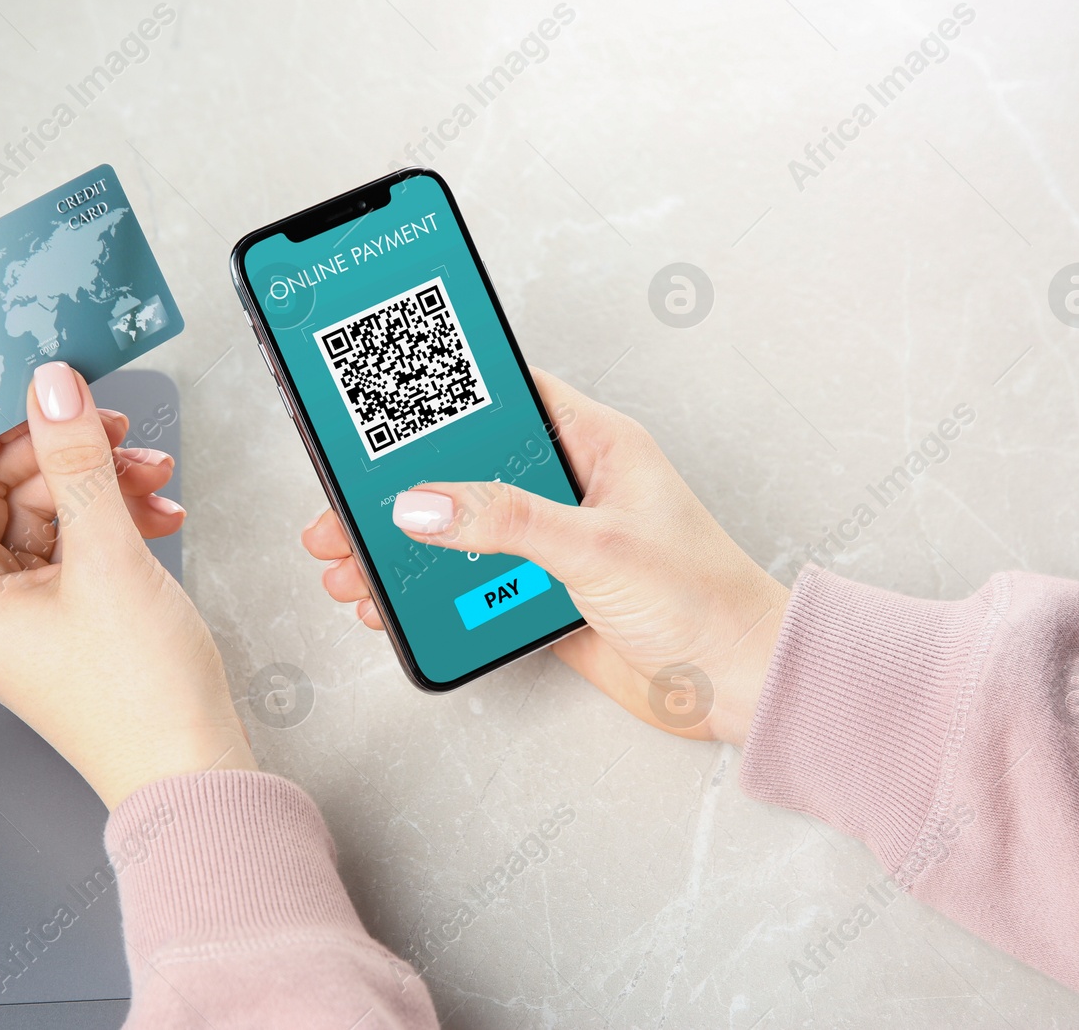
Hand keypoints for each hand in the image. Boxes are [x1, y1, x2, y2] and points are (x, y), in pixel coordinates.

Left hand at [0, 361, 254, 808]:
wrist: (194, 770)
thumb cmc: (141, 698)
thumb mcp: (109, 558)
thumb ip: (77, 462)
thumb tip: (50, 391)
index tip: (30, 387)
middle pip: (0, 486)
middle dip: (59, 450)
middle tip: (109, 424)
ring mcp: (28, 608)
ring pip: (48, 508)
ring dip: (99, 481)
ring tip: (150, 475)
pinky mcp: (71, 612)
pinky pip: (79, 539)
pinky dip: (117, 516)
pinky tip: (159, 513)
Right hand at [301, 368, 787, 743]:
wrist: (739, 686)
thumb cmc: (704, 599)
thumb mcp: (596, 546)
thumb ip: (505, 520)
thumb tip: (423, 503)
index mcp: (593, 443)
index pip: (503, 394)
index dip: (440, 393)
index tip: (377, 397)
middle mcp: (568, 486)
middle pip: (464, 467)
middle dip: (398, 486)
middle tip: (339, 502)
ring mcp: (553, 543)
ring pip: (460, 529)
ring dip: (403, 547)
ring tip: (346, 560)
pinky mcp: (543, 595)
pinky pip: (471, 584)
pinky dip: (428, 593)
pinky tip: (391, 602)